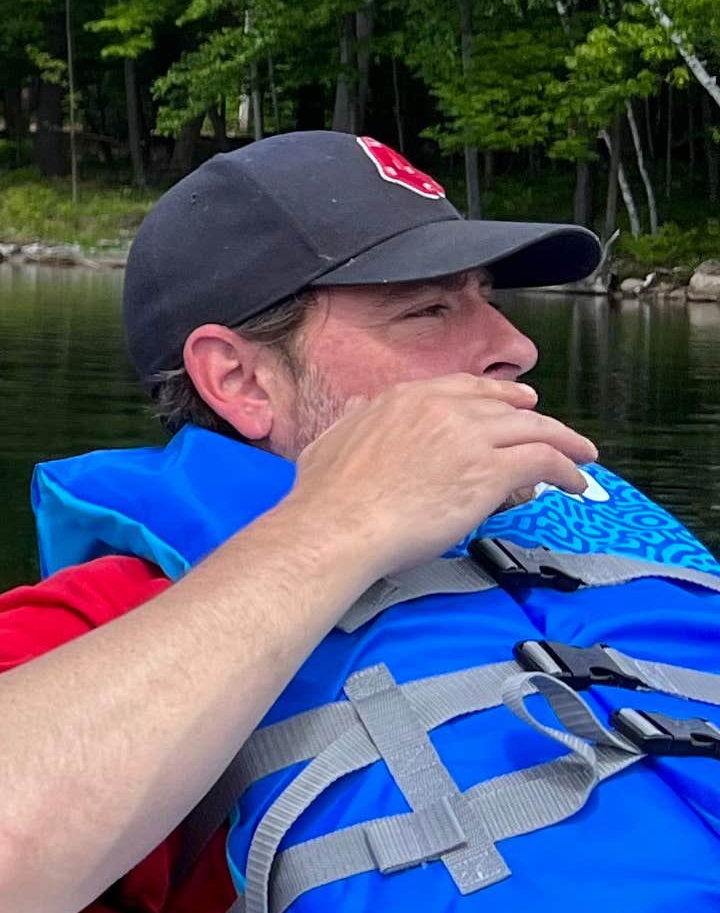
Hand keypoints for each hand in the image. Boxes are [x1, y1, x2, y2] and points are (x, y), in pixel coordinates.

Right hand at [277, 376, 598, 590]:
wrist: (338, 525)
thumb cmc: (328, 496)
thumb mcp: (333, 438)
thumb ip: (355, 417)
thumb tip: (359, 407)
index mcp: (406, 398)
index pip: (466, 387)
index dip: (498, 394)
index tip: (516, 401)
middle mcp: (442, 408)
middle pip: (507, 406)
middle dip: (538, 416)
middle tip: (556, 429)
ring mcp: (470, 437)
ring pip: (535, 430)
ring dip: (565, 443)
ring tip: (583, 455)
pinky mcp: (491, 471)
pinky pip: (545, 461)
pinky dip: (567, 470)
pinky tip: (576, 483)